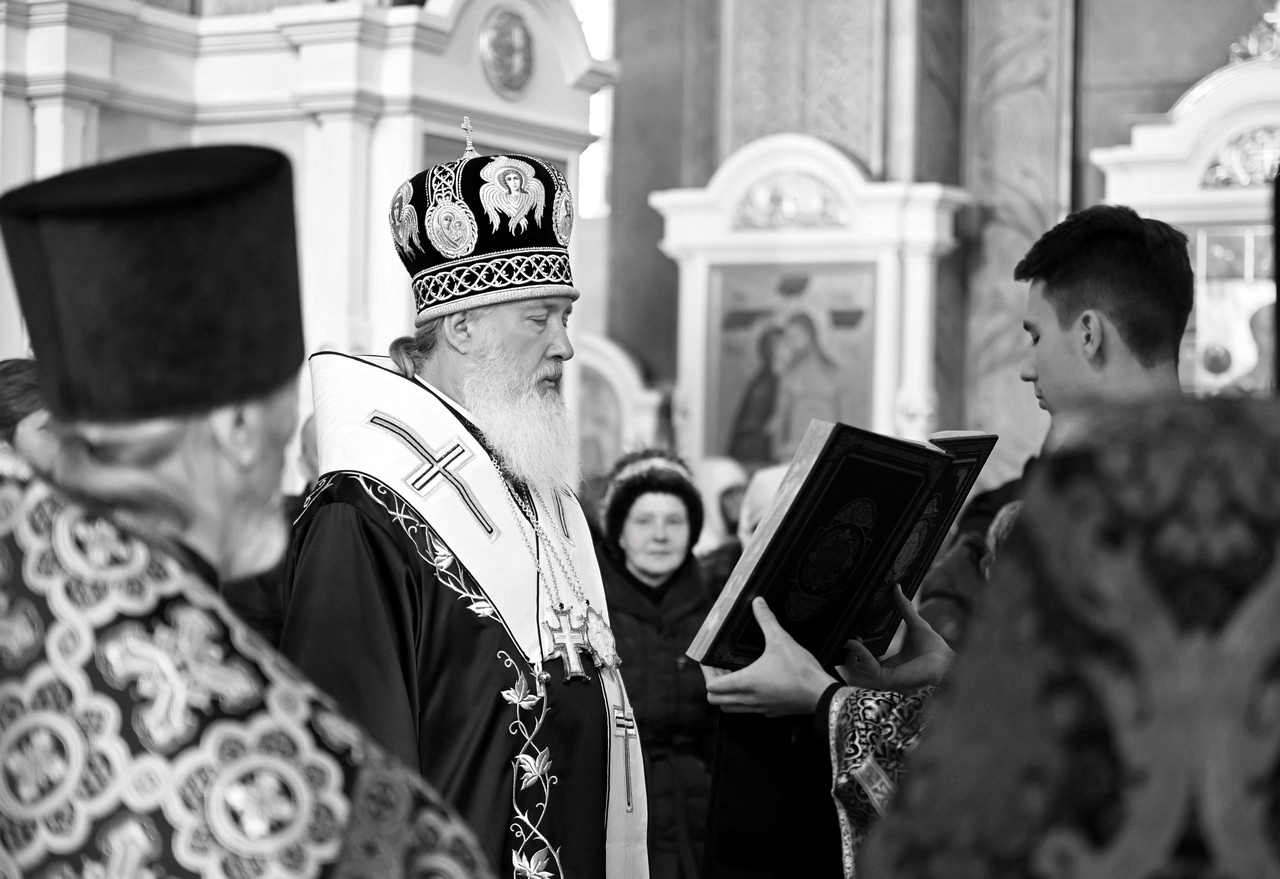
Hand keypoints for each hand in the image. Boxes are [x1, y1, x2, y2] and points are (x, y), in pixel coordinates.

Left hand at [702, 597, 839, 716]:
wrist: (822, 694)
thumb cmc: (801, 670)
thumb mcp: (781, 640)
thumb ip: (767, 620)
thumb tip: (758, 603)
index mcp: (746, 682)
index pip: (712, 686)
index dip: (706, 673)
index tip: (708, 661)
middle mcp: (749, 699)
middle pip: (716, 700)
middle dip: (713, 685)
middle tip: (721, 669)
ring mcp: (760, 709)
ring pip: (731, 708)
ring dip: (727, 694)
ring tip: (735, 676)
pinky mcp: (772, 712)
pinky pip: (750, 710)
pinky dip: (744, 700)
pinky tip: (755, 685)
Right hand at [839, 584, 954, 691]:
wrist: (946, 660)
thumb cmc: (935, 647)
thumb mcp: (915, 623)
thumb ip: (904, 607)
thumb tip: (897, 587)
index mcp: (889, 666)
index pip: (864, 664)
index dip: (855, 653)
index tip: (853, 636)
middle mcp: (883, 675)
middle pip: (854, 673)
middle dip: (845, 660)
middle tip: (847, 640)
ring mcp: (883, 679)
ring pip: (854, 675)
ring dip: (849, 658)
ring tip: (849, 641)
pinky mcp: (885, 680)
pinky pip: (866, 667)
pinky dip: (859, 654)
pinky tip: (856, 642)